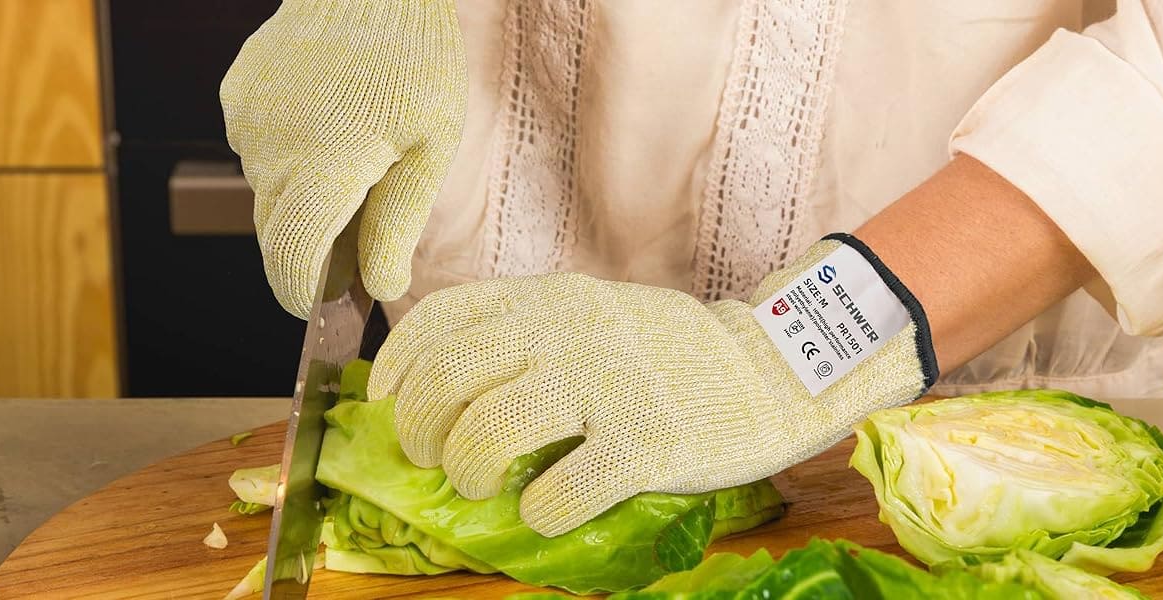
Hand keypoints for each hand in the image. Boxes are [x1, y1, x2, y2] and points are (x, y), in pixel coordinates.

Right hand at [220, 0, 465, 316]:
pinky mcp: (235, 96)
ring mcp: (246, 120)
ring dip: (302, 198)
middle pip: (276, 233)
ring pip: (268, 191)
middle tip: (361, 239)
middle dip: (310, 250)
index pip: (291, 260)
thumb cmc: (416, 60)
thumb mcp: (430, 147)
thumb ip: (398, 223)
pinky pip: (258, 150)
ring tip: (356, 160)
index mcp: (324, 166)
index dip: (302, 295)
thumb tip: (380, 288)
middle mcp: (271, 148)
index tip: (322, 308)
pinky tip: (329, 124)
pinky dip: (288, 157)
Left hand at [371, 238, 936, 535]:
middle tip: (436, 459)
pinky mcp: (644, 443)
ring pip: (486, 435)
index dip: (398, 363)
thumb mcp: (594, 313)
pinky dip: (537, 511)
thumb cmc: (672, 352)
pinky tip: (547, 509)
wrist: (773, 369)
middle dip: (421, 432)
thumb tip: (443, 379)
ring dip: (467, 472)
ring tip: (483, 486)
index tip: (390, 399)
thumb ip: (528, 330)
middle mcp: (568, 332)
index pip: (441, 317)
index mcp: (551, 298)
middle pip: (447, 381)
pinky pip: (559, 491)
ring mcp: (606, 386)